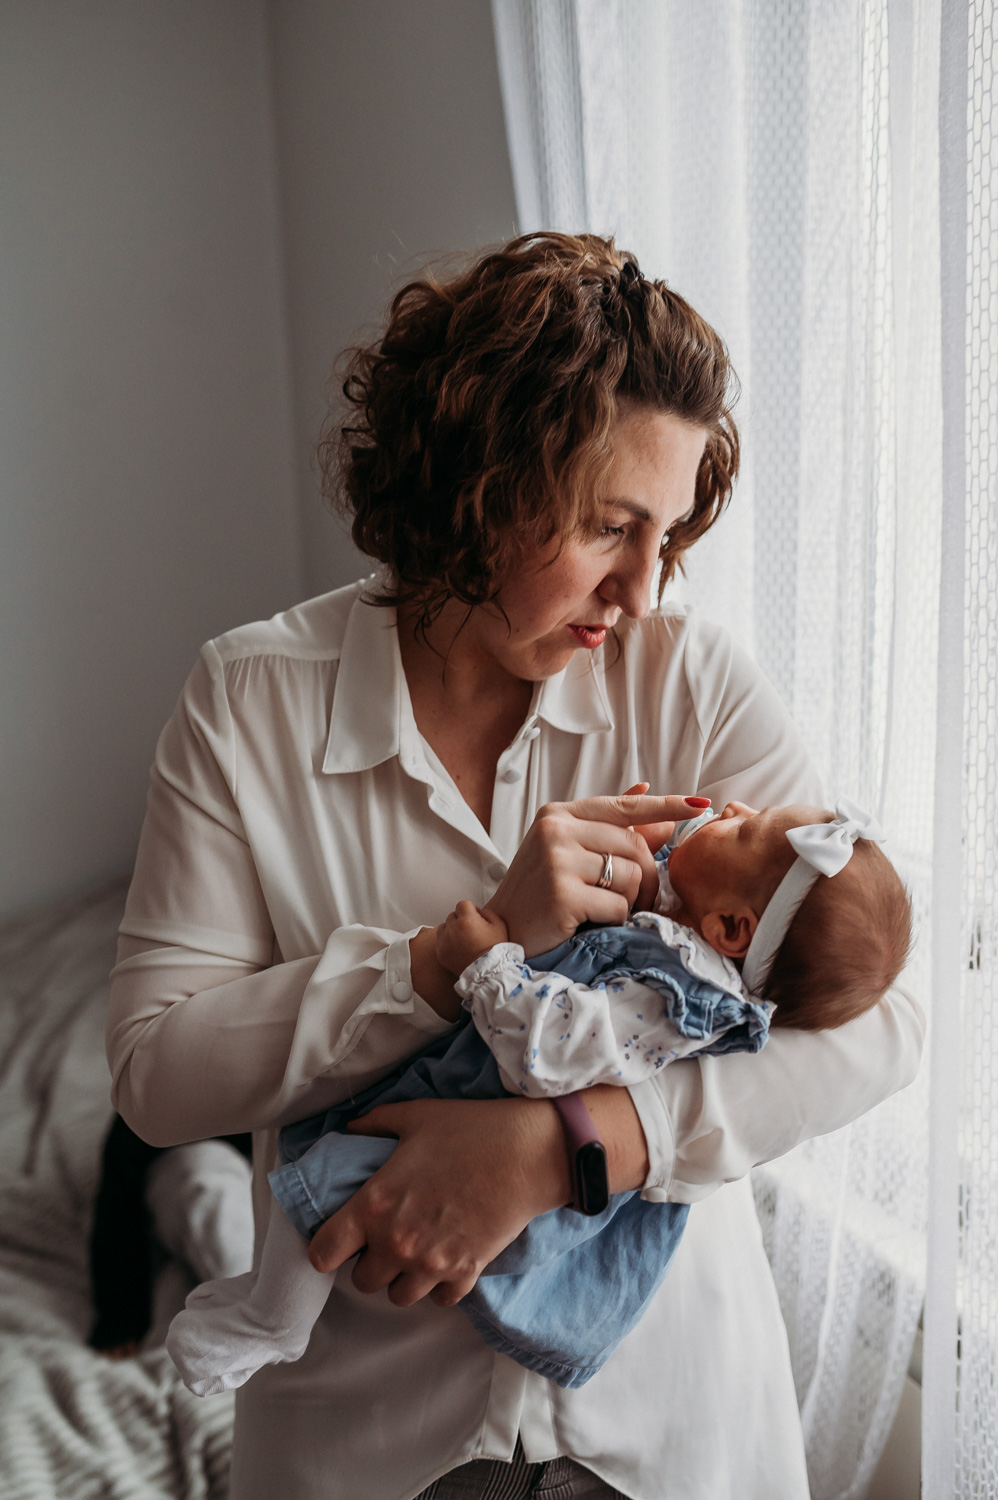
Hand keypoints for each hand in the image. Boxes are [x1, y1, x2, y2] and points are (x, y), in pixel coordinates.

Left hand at [308, 1096, 569, 1306]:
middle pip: (362, 1282)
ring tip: (414, 1252)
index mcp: (375, 1205)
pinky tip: (444, 1260)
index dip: (326, 1247)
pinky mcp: (464, 1274)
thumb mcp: (414, 1116)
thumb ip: (374, 1123)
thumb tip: (350, 1127)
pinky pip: (438, 1300)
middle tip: (384, 1238)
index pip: (324, 1253)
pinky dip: (438, 1286)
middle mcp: (396, 1242)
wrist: (527, 1153)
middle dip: (368, 1262)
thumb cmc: (468, 1129)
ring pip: (397, 1298)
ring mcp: (431, 1264)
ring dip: (401, 1278)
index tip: (339, 1239)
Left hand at [436, 901, 508, 974]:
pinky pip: (440, 941)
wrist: (488, 973)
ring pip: (443, 927)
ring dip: (451, 930)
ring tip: (463, 940)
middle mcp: (453, 929)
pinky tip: (459, 949)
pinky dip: (447, 943)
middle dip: (461, 920)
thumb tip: (476, 911)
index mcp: (467, 920)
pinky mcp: (440, 953)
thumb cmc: (496, 949)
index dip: (470, 910)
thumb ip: (487, 912)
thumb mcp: (499, 925)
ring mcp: (444, 942)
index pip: (462, 904)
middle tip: (471, 932)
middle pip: (452, 915)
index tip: (476, 919)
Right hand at [487, 792, 706, 954]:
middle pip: (634, 846)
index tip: (699, 805)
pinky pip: (617, 905)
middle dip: (645, 876)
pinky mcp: (563, 895)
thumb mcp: (570, 852)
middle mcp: (556, 830)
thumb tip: (654, 802)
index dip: (665, 806)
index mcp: (558, 814)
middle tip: (634, 898)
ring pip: (630, 876)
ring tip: (607, 910)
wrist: (502, 930)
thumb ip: (611, 830)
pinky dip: (614, 918)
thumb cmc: (539, 891)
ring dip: (629, 901)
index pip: (623, 806)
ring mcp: (557, 861)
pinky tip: (592, 921)